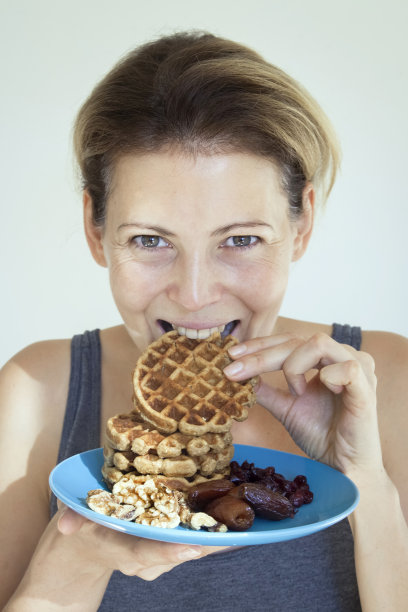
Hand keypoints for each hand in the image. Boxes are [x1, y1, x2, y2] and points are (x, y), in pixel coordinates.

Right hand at [56, 503, 221, 580]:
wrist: (88, 544)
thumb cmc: (83, 528)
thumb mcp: (74, 522)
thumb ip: (71, 521)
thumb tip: (66, 525)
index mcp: (122, 551)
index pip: (144, 556)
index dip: (167, 554)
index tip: (192, 550)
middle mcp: (145, 558)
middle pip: (179, 551)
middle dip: (207, 542)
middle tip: (236, 531)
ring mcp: (159, 555)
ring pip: (191, 546)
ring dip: (216, 535)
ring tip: (244, 519)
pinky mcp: (170, 544)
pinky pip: (194, 538)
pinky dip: (213, 529)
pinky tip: (235, 514)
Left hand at [224, 332, 381, 476]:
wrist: (344, 468)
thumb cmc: (322, 436)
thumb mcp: (287, 408)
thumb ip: (266, 390)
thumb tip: (237, 375)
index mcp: (326, 358)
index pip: (289, 340)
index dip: (260, 345)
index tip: (231, 356)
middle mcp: (342, 356)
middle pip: (297, 339)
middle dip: (261, 355)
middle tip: (234, 369)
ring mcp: (358, 368)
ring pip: (318, 343)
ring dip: (294, 365)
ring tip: (294, 392)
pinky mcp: (366, 386)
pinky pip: (345, 366)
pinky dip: (325, 377)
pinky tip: (314, 394)